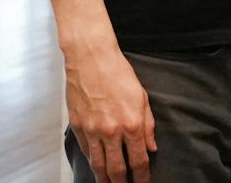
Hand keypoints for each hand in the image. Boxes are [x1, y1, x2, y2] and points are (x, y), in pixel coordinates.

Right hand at [63, 39, 156, 182]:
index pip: (138, 159)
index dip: (142, 175)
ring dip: (104, 179)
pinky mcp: (79, 127)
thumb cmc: (119, 73)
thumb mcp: (142, 97)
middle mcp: (112, 131)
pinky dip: (92, 162)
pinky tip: (96, 167)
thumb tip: (151, 147)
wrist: (91, 60)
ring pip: (98, 165)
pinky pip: (86, 151)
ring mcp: (93, 131)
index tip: (144, 182)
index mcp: (132, 123)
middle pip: (117, 168)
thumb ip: (147, 125)